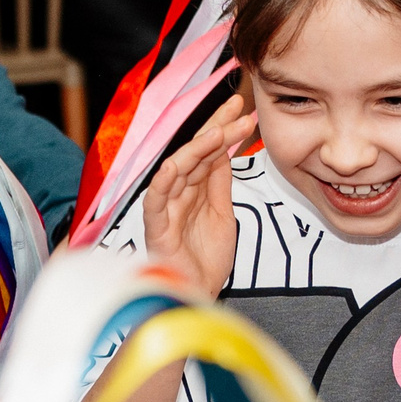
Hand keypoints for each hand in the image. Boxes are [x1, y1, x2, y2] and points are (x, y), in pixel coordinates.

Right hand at [142, 96, 253, 292]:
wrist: (197, 294)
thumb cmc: (206, 259)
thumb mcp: (223, 213)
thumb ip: (219, 182)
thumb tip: (226, 150)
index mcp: (194, 188)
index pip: (209, 151)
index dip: (224, 129)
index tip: (244, 110)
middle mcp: (179, 193)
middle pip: (195, 153)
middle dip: (216, 128)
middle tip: (237, 107)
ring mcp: (167, 209)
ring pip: (177, 171)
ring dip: (197, 150)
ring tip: (218, 132)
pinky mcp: (157, 230)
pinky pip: (155, 203)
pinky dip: (162, 184)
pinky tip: (173, 167)